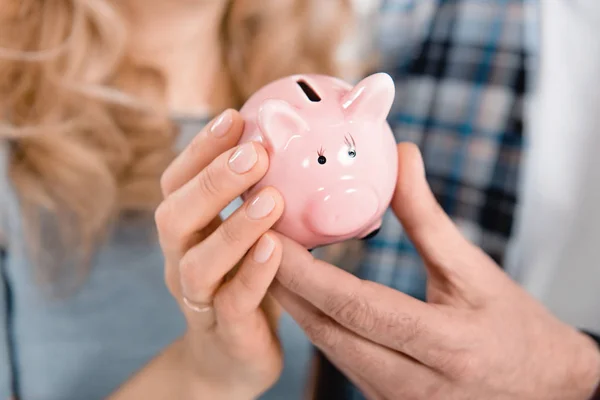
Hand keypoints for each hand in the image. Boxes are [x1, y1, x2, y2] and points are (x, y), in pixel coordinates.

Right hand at [155, 110, 283, 398]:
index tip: (235, 117)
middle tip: (254, 153)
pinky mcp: (224, 333)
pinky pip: (231, 304)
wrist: (231, 357)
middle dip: (212, 180)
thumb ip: (261, 196)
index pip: (177, 182)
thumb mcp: (247, 235)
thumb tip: (299, 144)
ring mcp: (198, 300)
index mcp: (187, 230)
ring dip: (233, 228)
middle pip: (173, 216)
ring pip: (196, 263)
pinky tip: (276, 249)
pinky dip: (252, 275)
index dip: (201, 149)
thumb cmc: (245, 282)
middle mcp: (181, 260)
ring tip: (271, 199)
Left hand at [271, 143, 599, 399]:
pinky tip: (302, 297)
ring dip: (295, 307)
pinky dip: (317, 326)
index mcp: (444, 345)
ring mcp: (398, 399)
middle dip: (285, 287)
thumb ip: (430, 217)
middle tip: (253, 242)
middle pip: (330, 332)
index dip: (308, 273)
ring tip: (267, 262)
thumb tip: (402, 157)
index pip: (358, 307)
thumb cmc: (516, 329)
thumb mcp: (475, 270)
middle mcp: (415, 382)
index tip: (272, 235)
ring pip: (329, 349)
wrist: (544, 389)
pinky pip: (340, 361)